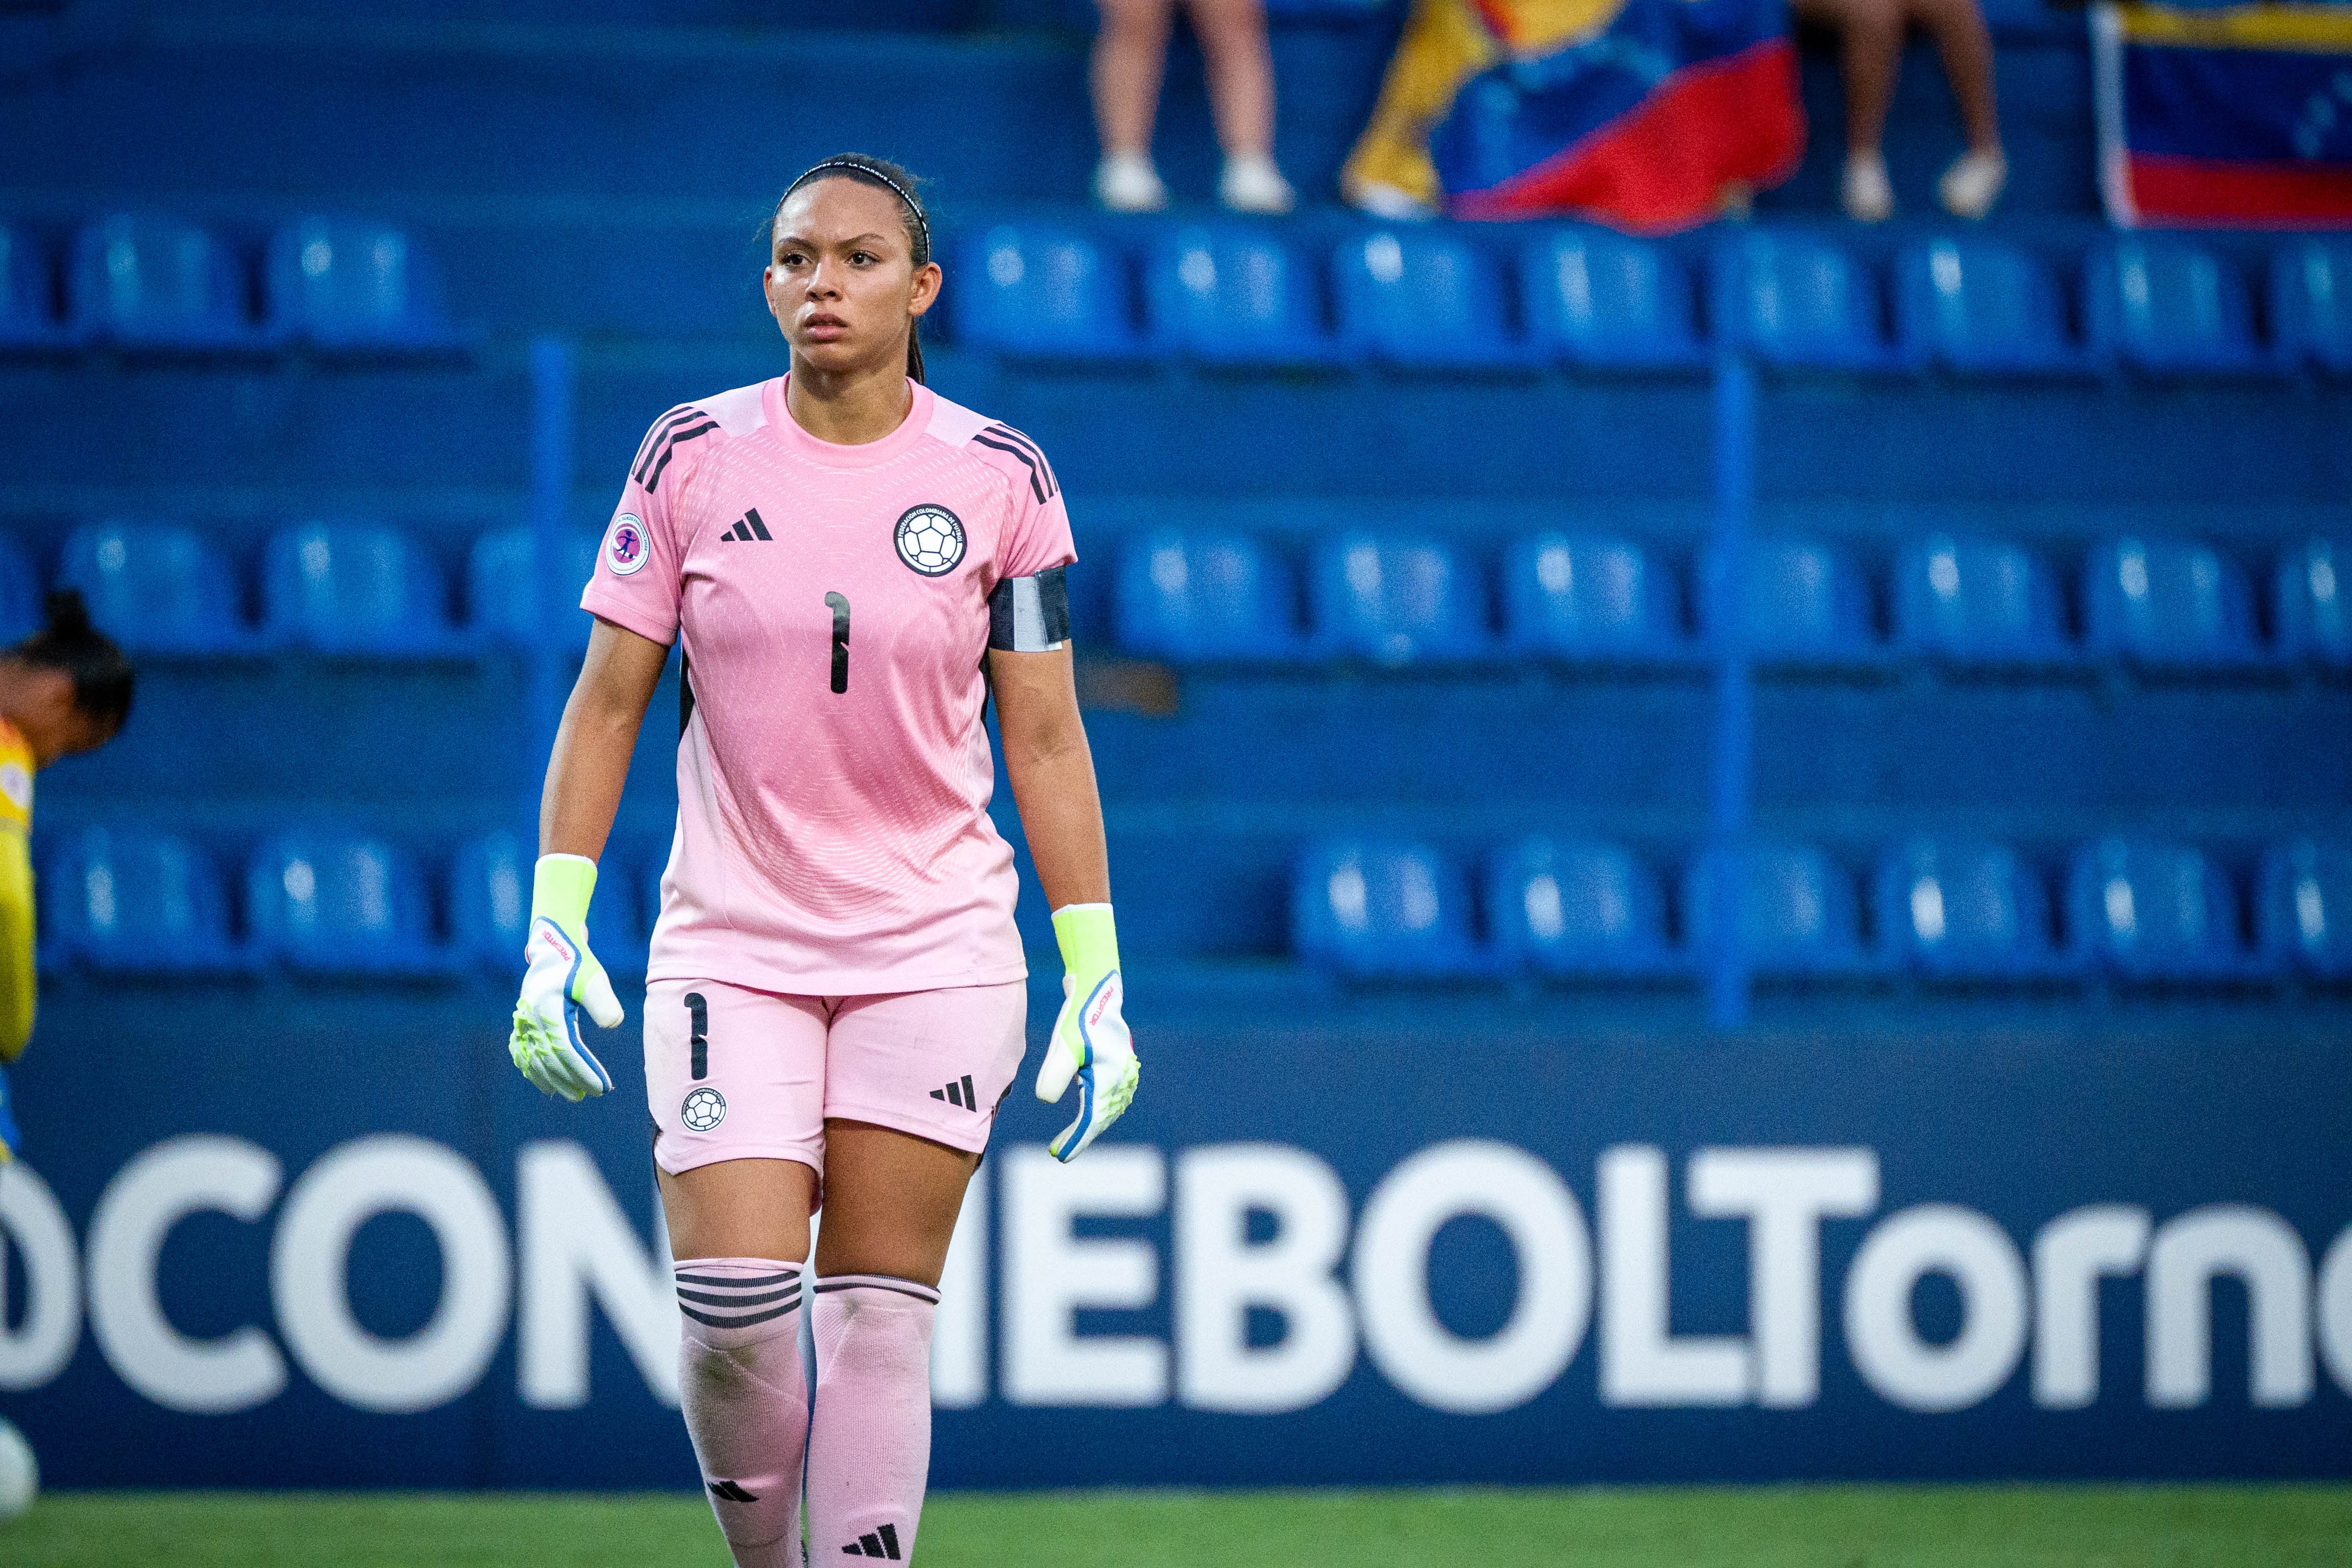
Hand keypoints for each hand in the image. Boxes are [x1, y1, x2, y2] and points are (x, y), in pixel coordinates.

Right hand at [508, 854, 620, 1101]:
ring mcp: (523, 1021)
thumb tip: (613, 1024)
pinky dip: (531, 1069)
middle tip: (592, 1093)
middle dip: (572, 1080)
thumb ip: (604, 1002)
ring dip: (552, 1080)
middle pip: (550, 1060)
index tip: (602, 1087)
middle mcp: (531, 1020)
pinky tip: (543, 1083)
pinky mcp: (522, 1020)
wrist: (552, 945)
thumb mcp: (594, 979)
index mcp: (548, 1011)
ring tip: (571, 1094)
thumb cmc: (576, 962)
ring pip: (534, 1059)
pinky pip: (522, 1052)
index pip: (567, 1051)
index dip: (584, 1072)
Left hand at [1033, 904, 1138, 1160]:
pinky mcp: (1120, 1064)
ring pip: (1107, 1108)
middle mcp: (1122, 1079)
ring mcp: (1124, 1072)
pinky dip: (1098, 1109)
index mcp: (1110, 1079)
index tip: (1057, 1156)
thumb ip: (1055, 1073)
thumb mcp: (1064, 1044)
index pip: (1091, 1120)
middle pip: (1101, 1118)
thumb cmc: (1079, 1017)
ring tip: (1070, 1138)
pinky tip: (1087, 1112)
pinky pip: (1111, 1096)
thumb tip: (1044, 1099)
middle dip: (1080, 1137)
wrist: (1098, 988)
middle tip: (1057, 1151)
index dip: (1074, 1141)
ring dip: (1091, 1124)